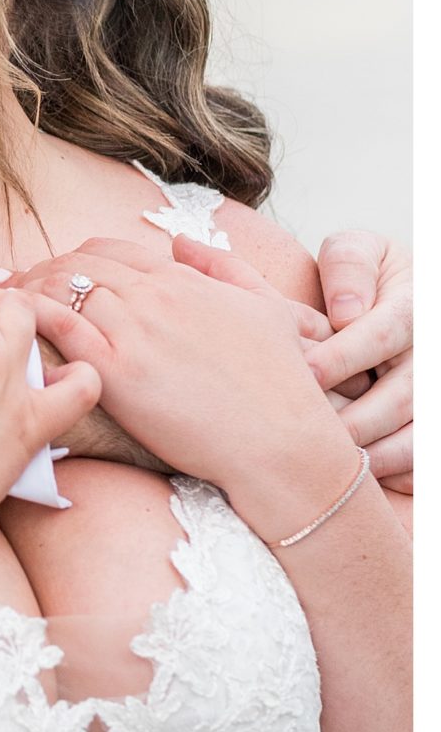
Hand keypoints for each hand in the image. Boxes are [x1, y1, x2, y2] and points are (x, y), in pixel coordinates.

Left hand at [21, 240, 361, 542]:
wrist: (280, 441)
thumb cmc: (281, 386)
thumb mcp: (266, 309)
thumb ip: (224, 268)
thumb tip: (183, 242)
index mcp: (185, 281)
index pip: (110, 251)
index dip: (72, 260)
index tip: (50, 273)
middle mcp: (156, 296)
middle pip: (77, 265)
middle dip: (37, 272)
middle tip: (8, 289)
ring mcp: (136, 331)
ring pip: (62, 289)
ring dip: (24, 291)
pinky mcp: (118, 372)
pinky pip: (60, 326)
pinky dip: (28, 315)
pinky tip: (9, 322)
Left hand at [310, 232, 412, 493]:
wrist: (404, 299)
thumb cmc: (365, 279)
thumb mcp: (359, 250)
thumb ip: (349, 265)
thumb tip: (346, 311)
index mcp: (415, 306)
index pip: (383, 333)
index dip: (342, 357)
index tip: (302, 375)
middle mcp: (432, 354)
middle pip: (403, 396)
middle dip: (355, 419)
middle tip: (308, 436)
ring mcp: (434, 394)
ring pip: (418, 434)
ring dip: (376, 455)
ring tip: (330, 467)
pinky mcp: (431, 422)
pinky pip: (425, 460)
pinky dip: (399, 473)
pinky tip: (362, 481)